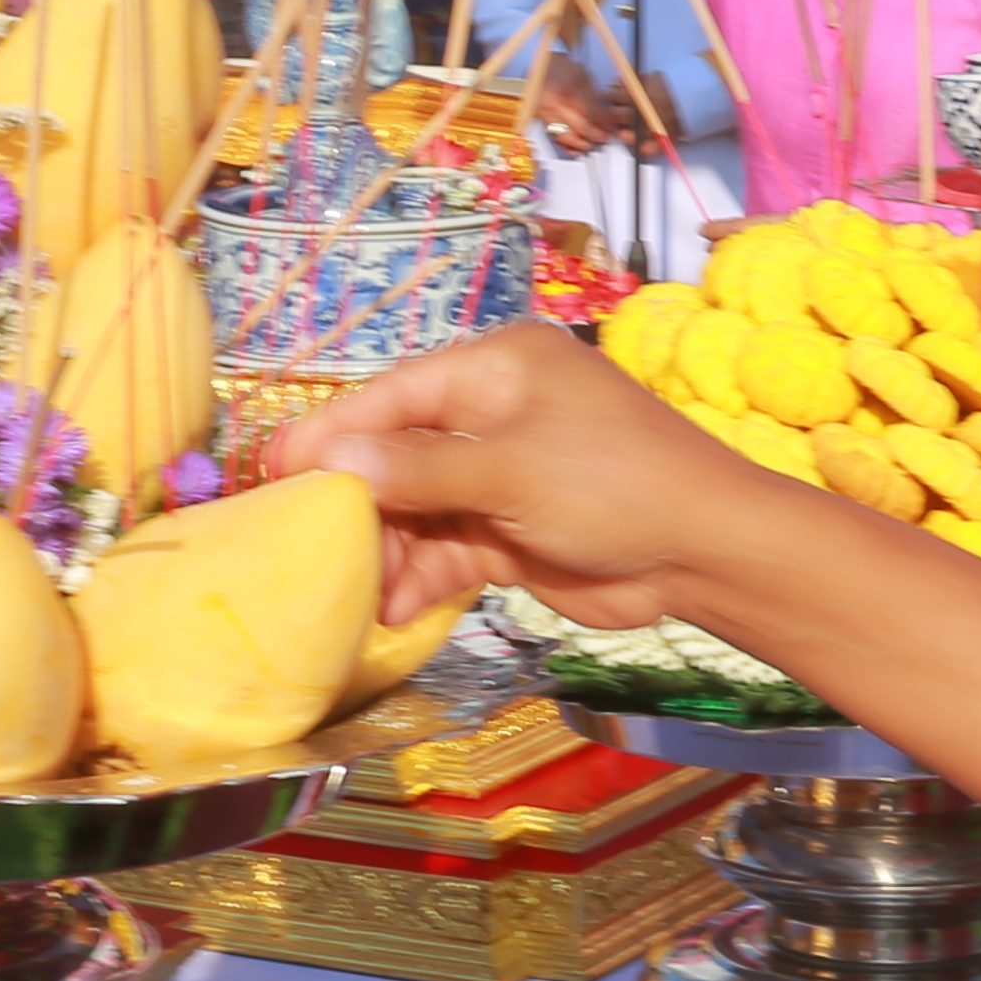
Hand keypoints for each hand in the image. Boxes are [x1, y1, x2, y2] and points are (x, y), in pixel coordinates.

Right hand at [268, 321, 796, 635]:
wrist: (706, 552)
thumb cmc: (616, 482)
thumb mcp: (511, 469)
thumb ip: (420, 467)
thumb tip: (329, 458)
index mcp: (495, 370)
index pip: (392, 396)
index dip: (331, 434)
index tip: (274, 473)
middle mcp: (492, 415)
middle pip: (397, 455)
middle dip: (357, 505)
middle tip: (307, 549)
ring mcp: (501, 476)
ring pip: (417, 510)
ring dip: (386, 552)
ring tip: (355, 593)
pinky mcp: (511, 532)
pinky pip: (447, 550)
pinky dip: (420, 578)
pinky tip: (393, 610)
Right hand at [532, 71, 624, 156]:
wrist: (539, 67)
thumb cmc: (562, 69)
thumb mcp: (583, 77)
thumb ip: (594, 98)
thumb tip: (606, 117)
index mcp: (568, 92)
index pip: (593, 114)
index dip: (606, 123)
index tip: (612, 126)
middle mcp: (554, 106)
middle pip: (582, 128)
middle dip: (598, 135)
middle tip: (607, 137)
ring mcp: (545, 115)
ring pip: (568, 139)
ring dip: (584, 144)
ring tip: (595, 143)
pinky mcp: (540, 121)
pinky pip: (555, 140)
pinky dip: (568, 148)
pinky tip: (579, 148)